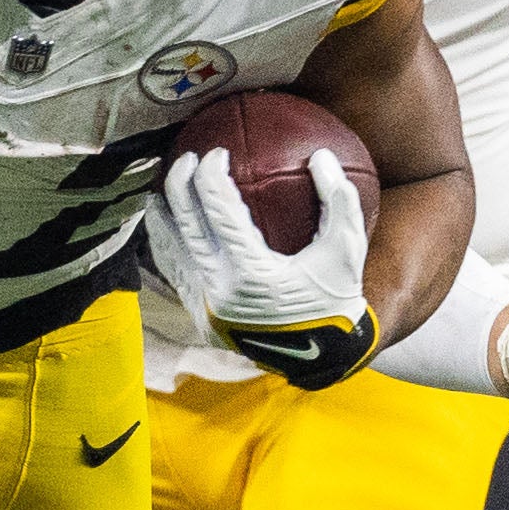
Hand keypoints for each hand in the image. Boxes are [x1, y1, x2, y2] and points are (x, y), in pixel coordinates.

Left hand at [146, 145, 379, 389]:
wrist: (321, 357)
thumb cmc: (335, 296)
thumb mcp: (347, 248)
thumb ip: (338, 198)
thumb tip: (319, 153)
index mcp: (251, 271)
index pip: (218, 210)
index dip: (210, 175)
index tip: (216, 152)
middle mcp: (219, 288)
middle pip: (184, 224)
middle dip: (179, 183)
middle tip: (185, 157)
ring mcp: (203, 305)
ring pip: (168, 250)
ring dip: (162, 216)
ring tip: (161, 190)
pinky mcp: (198, 317)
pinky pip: (173, 273)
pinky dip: (167, 246)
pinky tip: (167, 228)